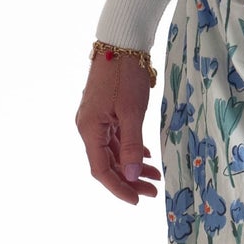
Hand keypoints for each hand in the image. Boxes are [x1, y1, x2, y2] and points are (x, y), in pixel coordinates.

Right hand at [76, 50, 162, 202]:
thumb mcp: (132, 112)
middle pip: (107, 163)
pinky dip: (130, 150)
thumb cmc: (125, 76)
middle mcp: (89, 127)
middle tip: (153, 191)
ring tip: (154, 176)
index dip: (118, 188)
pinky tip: (144, 157)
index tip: (138, 200)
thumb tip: (130, 176)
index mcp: (90, 129)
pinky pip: (116, 138)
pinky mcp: (105, 112)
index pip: (101, 170)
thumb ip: (131, 145)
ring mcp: (96, 119)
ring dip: (132, 166)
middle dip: (129, 180)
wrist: (121, 43)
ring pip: (113, 152)